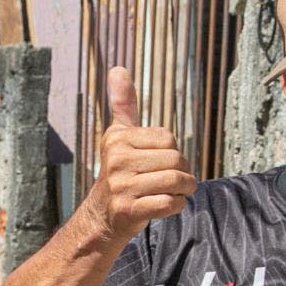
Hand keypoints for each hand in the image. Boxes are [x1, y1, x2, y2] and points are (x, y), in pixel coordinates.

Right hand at [83, 66, 197, 242]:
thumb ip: (123, 104)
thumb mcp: (119, 136)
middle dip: (183, 173)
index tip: (160, 163)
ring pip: (176, 181)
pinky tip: (166, 205)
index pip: (168, 138)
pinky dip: (176, 206)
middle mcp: (116, 159)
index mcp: (118, 138)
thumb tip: (118, 69)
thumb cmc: (120, 173)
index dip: (173, 152)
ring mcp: (121, 186)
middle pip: (176, 159)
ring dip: (183, 190)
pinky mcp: (128, 209)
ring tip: (174, 193)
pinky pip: (170, 203)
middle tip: (172, 182)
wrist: (101, 217)